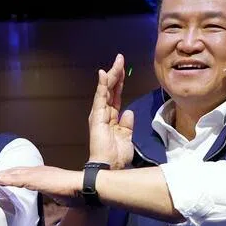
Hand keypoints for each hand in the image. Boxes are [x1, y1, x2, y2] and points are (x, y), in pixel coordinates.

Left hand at [0, 165, 88, 203]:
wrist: (84, 187)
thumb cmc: (77, 193)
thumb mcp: (61, 196)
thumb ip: (55, 197)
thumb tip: (57, 201)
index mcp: (43, 175)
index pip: (22, 174)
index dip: (10, 176)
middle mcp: (38, 171)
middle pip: (13, 172)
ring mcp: (36, 174)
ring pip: (11, 174)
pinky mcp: (34, 179)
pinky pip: (14, 179)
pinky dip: (2, 180)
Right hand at [88, 53, 134, 168]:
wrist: (110, 166)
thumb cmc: (117, 155)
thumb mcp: (127, 136)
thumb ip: (128, 124)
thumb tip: (129, 112)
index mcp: (111, 118)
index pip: (115, 95)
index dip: (119, 82)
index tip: (123, 69)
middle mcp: (103, 114)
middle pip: (110, 89)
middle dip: (115, 73)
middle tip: (120, 58)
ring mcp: (99, 114)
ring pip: (105, 90)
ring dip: (111, 75)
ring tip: (116, 62)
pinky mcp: (97, 117)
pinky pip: (100, 98)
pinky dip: (102, 85)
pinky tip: (104, 74)